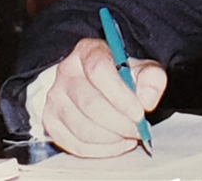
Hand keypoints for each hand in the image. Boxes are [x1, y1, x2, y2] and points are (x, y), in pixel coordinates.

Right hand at [43, 37, 166, 157]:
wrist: (92, 81)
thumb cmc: (118, 74)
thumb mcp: (141, 68)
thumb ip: (151, 79)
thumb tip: (147, 101)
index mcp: (88, 51)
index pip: (99, 71)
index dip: (121, 96)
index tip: (139, 113)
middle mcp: (66, 72)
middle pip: (90, 104)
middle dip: (120, 123)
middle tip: (138, 130)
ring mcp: (55, 97)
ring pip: (82, 128)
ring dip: (111, 139)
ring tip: (128, 136)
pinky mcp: (50, 120)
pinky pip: (74, 144)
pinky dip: (100, 150)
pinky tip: (116, 144)